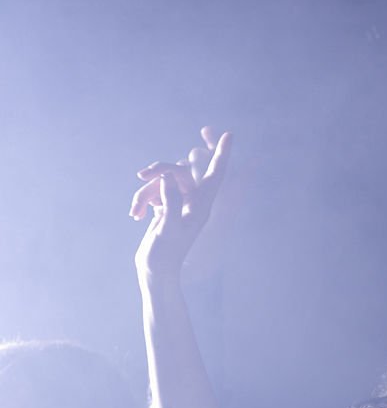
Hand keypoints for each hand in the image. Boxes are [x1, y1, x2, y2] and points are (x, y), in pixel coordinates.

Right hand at [132, 127, 231, 281]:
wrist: (155, 273)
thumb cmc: (165, 255)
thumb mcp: (168, 229)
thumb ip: (170, 202)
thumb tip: (167, 178)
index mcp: (202, 207)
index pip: (216, 175)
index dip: (222, 154)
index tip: (230, 134)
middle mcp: (194, 203)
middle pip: (178, 171)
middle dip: (159, 170)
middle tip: (141, 175)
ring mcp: (180, 204)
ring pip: (162, 181)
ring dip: (145, 191)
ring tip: (134, 211)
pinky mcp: (166, 207)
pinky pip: (154, 191)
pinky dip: (142, 199)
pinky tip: (135, 215)